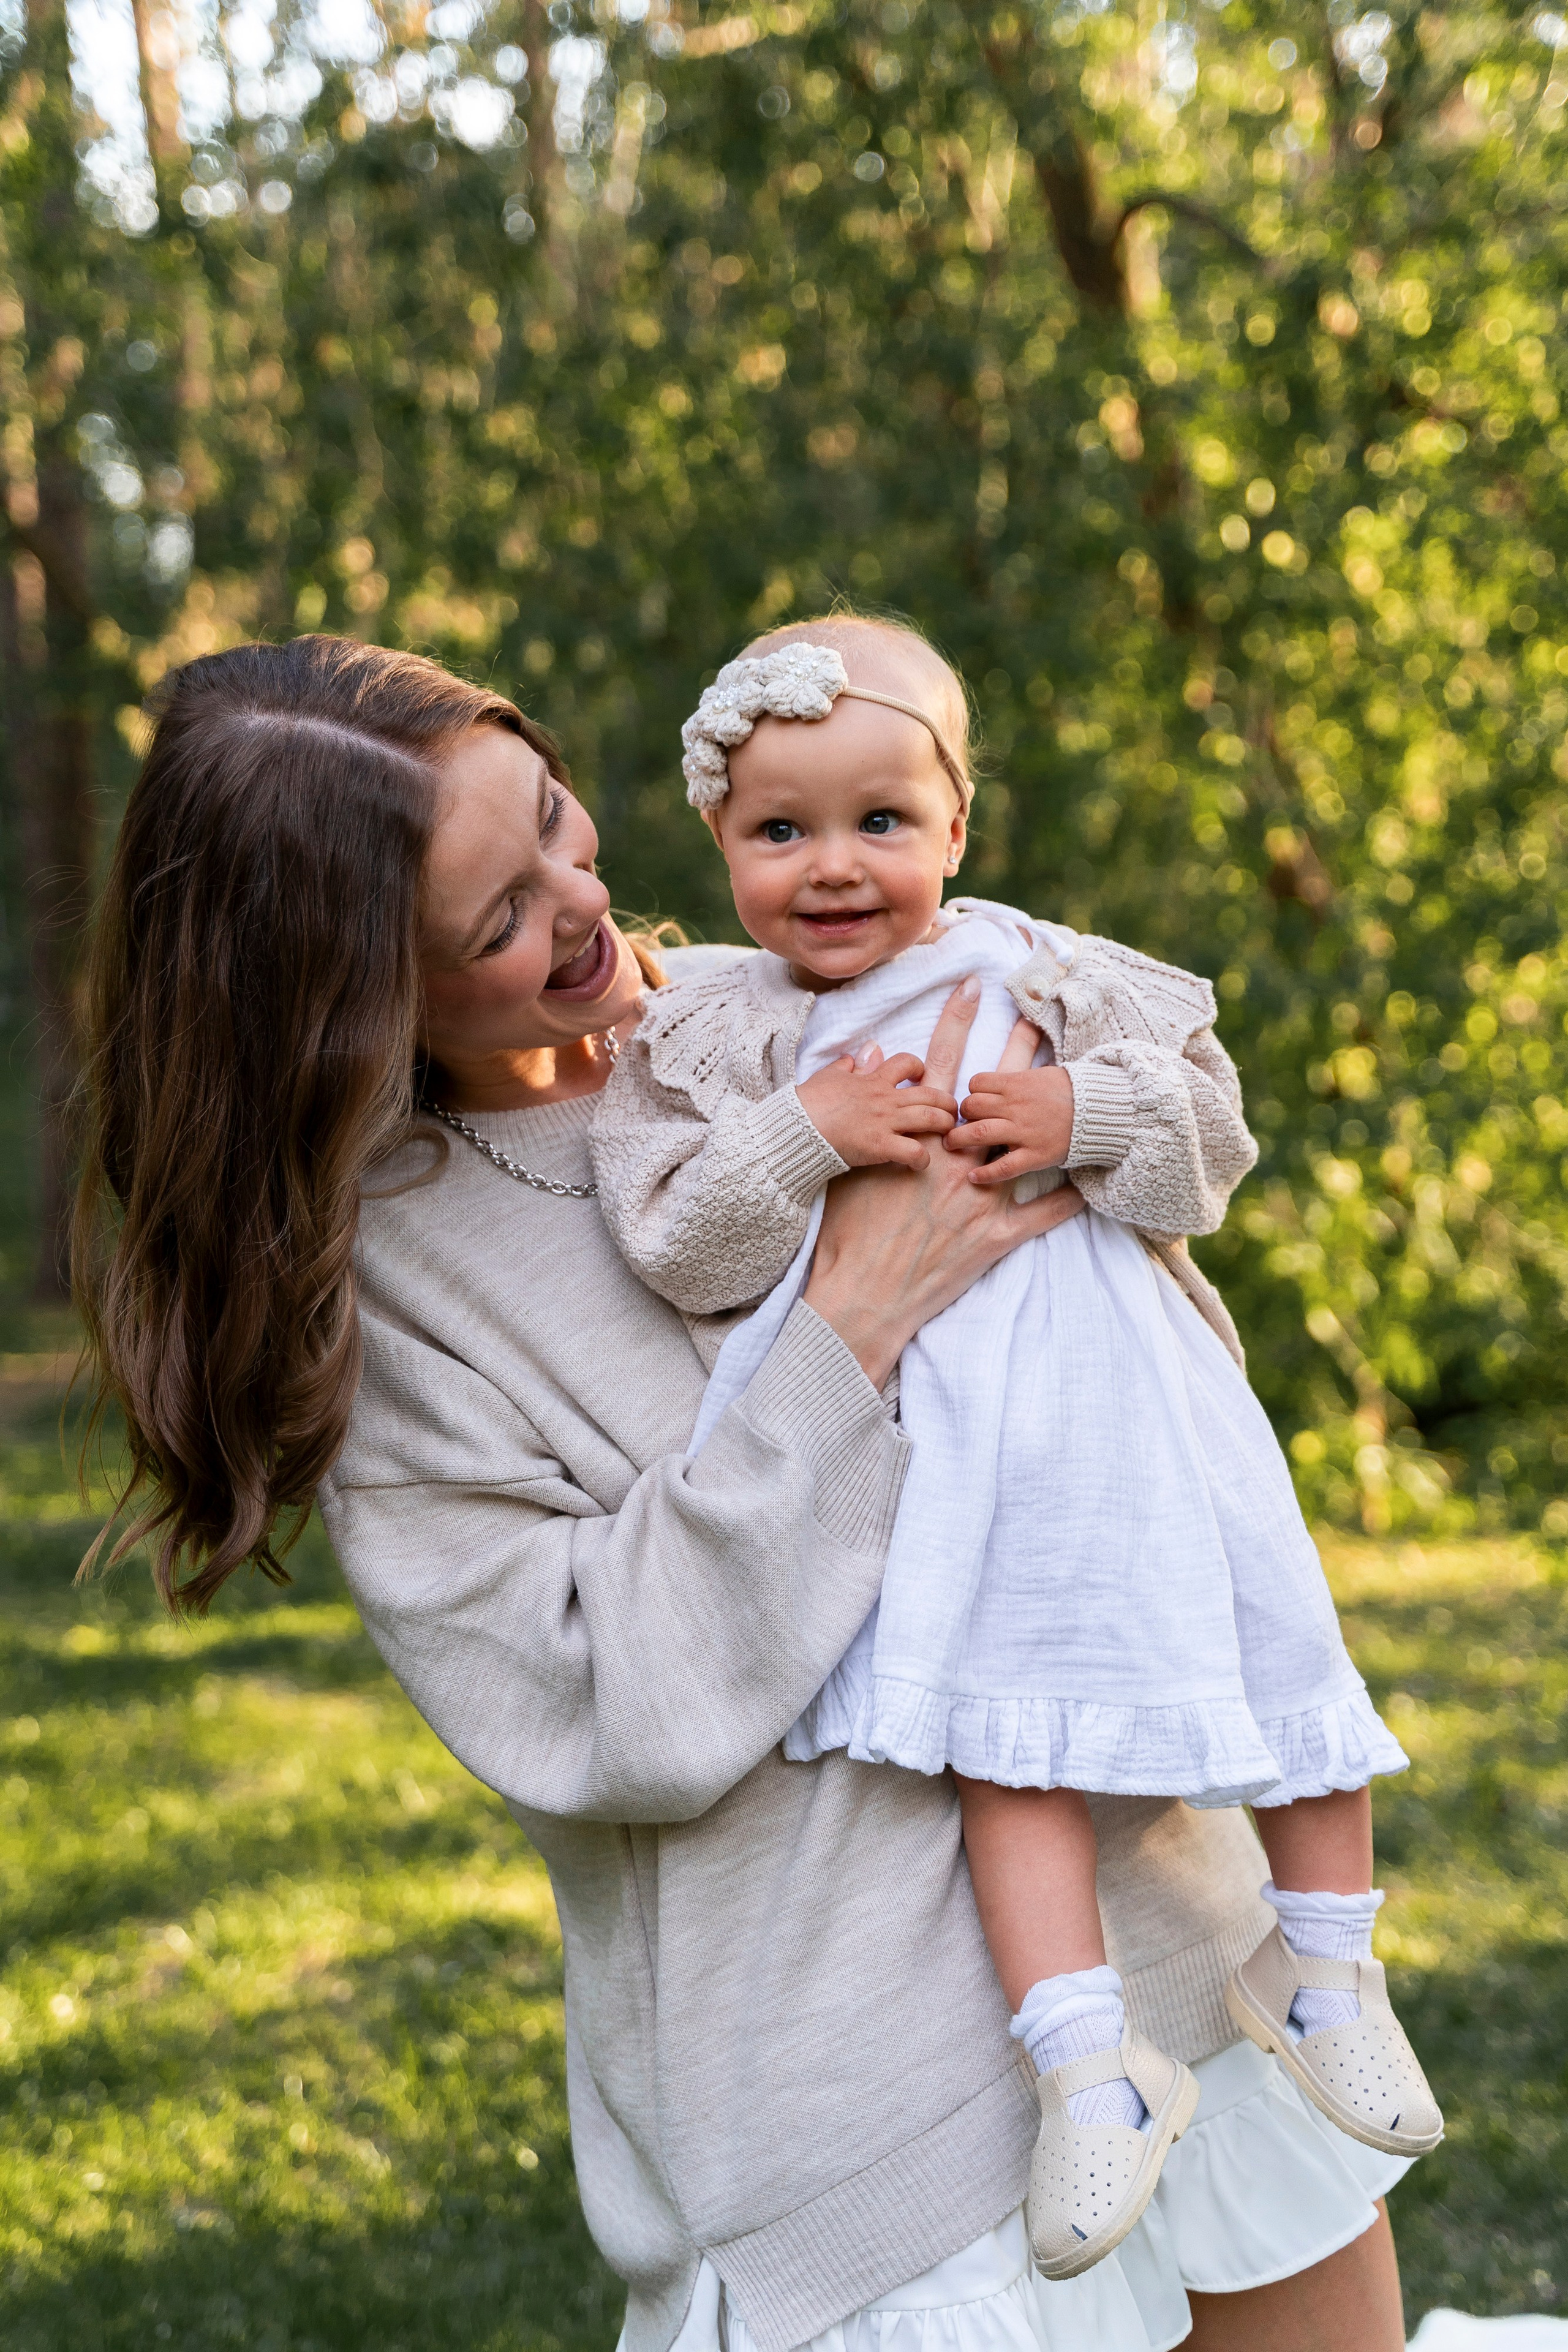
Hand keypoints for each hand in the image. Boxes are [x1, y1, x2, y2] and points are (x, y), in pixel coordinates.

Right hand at [796, 1048, 957, 1169]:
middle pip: (930, 1093)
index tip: (921, 1077)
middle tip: (951, 1111)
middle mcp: (884, 1099)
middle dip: (946, 1101)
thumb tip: (855, 1056)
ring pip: (930, 1118)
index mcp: (872, 1080)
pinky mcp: (880, 1146)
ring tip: (948, 1134)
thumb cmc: (808, 1103)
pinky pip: (914, 1152)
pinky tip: (920, 1163)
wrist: (797, 1127)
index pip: (906, 1062)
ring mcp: (884, 1122)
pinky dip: (922, 1159)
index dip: (918, 1067)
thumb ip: (845, 1066)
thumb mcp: (827, 1077)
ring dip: (944, 1125)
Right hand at [803, 980, 1085, 1385]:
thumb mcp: (848, 1165)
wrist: (861, 1295)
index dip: (956, 1022)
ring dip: (1049, 1115)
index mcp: (919, 1139)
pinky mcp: (995, 1238)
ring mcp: (980, 1198)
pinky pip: (1042, 1216)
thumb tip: (862, 1056)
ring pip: (1025, 1145)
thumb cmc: (846, 1235)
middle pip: (994, 1095)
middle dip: (1015, 1053)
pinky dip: (1068, 1200)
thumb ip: (862, 1110)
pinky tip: (1092, 1184)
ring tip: (1073, 1086)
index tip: (971, 988)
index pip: (941, 1065)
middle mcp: (956, 1160)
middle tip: (1037, 1018)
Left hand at [946, 1018, 1075, 1187]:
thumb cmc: (1073, 1091)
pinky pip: (1003, 1166)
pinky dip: (985, 1173)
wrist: (1101, 1111)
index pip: (977, 1084)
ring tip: (951, 1145)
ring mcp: (1024, 1132)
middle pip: (972, 1107)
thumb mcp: (1043, 1074)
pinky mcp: (1035, 1155)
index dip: (971, 1093)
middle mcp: (1016, 1106)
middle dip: (962, 1114)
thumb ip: (1017, 1079)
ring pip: (979, 1133)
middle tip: (959, 1123)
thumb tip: (997, 1079)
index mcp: (1017, 1084)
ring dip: (959, 1139)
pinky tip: (973, 1177)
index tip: (973, 1102)